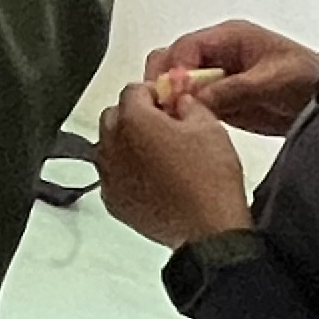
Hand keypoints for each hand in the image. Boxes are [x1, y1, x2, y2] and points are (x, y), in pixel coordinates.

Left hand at [93, 75, 255, 248]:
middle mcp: (112, 146)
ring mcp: (109, 175)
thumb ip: (188, 105)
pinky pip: (112, 175)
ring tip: (159, 152)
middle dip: (135, 115)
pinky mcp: (112, 200)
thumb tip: (180, 102)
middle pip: (114, 116)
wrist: (208, 228)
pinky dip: (126, 171)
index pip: (133, 91)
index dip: (154, 92)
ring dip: (128, 143)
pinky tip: (152, 177)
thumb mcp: (209, 127)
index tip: (168, 100)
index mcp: (134, 121)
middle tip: (163, 124)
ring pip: (109, 146)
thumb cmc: (209, 178)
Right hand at [143, 18, 318, 135]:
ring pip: (177, 85)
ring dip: (172, 101)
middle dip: (165, 83)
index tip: (173, 92)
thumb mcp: (271, 80)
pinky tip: (187, 127)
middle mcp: (218, 55)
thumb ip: (232, 88)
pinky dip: (184, 114)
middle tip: (167, 106)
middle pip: (173, 63)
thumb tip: (197, 97)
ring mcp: (217, 78)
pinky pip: (190, 105)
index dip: (174, 69)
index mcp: (229, 37)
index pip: (185, 47)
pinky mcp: (220, 101)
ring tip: (175, 119)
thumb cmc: (310, 78)